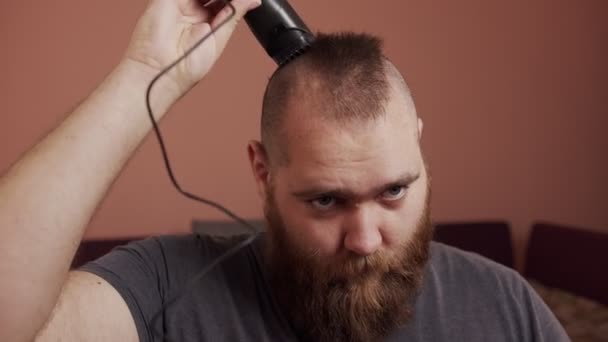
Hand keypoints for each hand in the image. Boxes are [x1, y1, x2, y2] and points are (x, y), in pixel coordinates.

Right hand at [124, 0, 260, 95]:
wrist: (162, 70)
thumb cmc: (187, 65)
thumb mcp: (220, 37)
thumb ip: (235, 14)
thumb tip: (255, 0)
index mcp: (209, 22)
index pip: (227, 1)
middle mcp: (195, 10)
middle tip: (238, 0)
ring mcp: (183, 2)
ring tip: (226, 0)